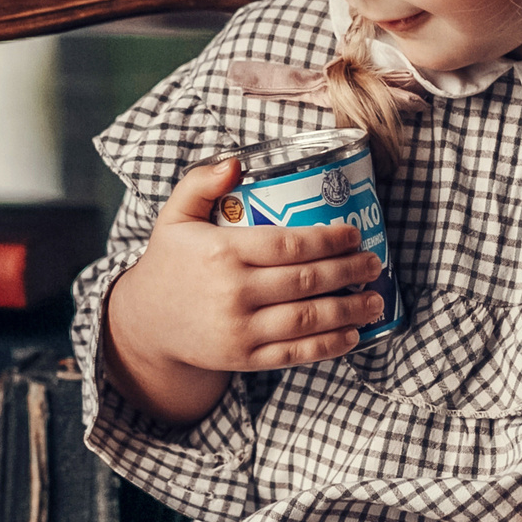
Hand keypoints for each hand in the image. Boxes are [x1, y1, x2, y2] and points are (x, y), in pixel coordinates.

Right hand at [103, 156, 388, 424]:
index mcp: (221, 252)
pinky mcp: (244, 359)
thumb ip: (200, 183)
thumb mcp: (174, 216)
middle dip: (349, 271)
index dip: (328, 240)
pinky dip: (329, 345)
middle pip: (306, 280)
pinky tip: (353, 334)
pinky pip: (295, 354)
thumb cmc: (170, 263)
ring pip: (307, 319)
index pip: (287, 244)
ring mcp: (240, 329)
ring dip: (349, 310)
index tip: (353, 234)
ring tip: (375, 299)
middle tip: (373, 263)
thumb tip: (236, 162)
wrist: (147, 323)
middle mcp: (233, 292)